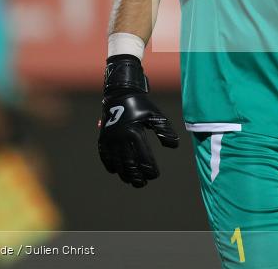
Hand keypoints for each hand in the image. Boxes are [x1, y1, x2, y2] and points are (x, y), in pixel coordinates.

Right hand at [98, 55, 178, 186]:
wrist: (119, 94)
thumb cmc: (141, 105)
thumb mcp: (156, 115)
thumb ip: (165, 130)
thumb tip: (174, 145)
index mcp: (134, 132)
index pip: (143, 156)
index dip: (149, 168)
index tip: (155, 175)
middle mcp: (120, 138)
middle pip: (128, 163)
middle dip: (136, 176)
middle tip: (143, 183)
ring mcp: (109, 139)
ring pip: (116, 163)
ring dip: (124, 174)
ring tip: (132, 181)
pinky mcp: (103, 139)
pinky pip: (105, 157)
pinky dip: (111, 165)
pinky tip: (117, 171)